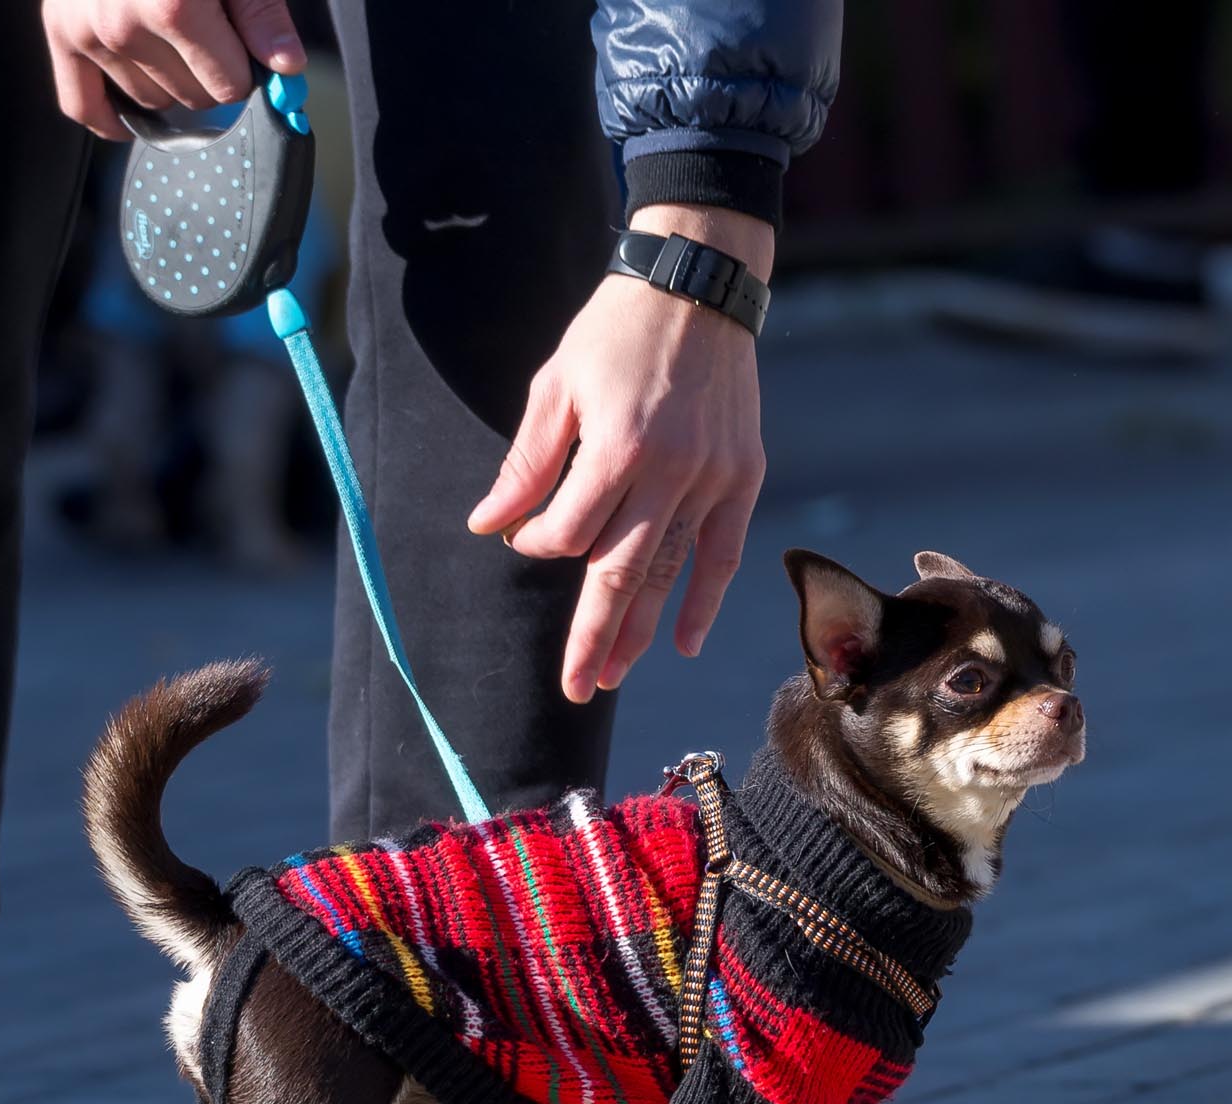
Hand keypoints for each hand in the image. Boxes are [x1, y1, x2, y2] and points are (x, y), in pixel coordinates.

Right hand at [42, 0, 305, 140]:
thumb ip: (259, 12)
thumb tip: (286, 64)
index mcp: (173, 6)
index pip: (229, 85)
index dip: (244, 68)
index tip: (243, 48)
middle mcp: (123, 25)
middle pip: (192, 98)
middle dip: (209, 75)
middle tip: (207, 35)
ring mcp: (87, 33)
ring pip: (150, 103)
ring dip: (167, 83)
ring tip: (168, 36)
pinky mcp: (60, 33)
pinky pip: (82, 105)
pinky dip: (112, 117)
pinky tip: (135, 112)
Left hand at [469, 204, 775, 704]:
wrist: (698, 287)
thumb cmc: (614, 333)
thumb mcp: (555, 387)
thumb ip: (526, 465)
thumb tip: (489, 526)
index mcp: (617, 447)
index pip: (569, 532)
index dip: (539, 544)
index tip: (524, 539)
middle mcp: (669, 472)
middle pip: (620, 573)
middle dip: (593, 636)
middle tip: (574, 688)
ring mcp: (712, 478)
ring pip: (670, 572)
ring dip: (639, 628)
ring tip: (612, 674)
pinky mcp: (742, 476)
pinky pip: (723, 554)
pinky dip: (704, 600)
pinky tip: (683, 642)